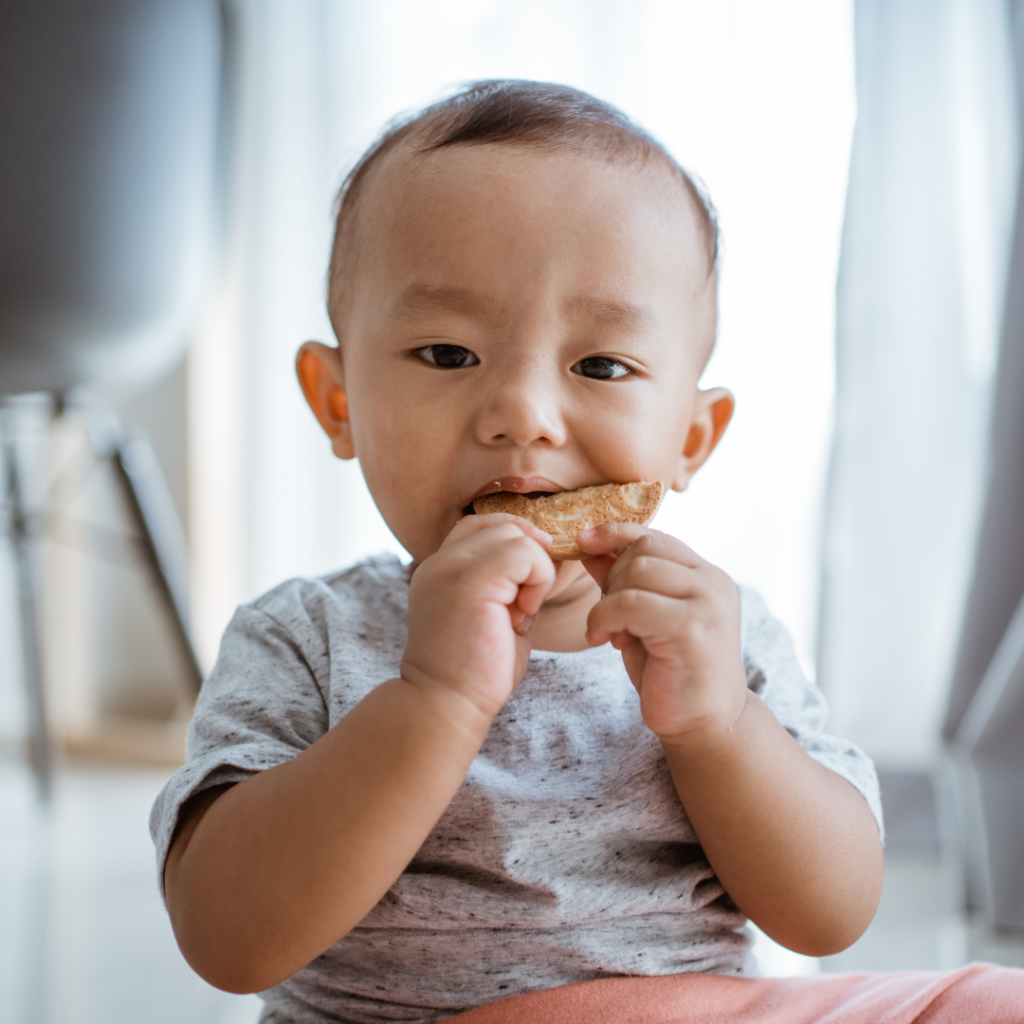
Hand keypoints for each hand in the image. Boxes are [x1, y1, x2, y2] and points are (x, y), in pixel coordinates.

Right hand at [401, 514, 555, 719]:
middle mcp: (441, 560)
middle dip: (529, 563)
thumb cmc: (476, 672)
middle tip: (520, 609)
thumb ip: (514, 579)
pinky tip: (522, 617)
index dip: (517, 545)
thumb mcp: (496, 612)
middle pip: (507, 526)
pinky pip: (526, 554)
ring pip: (519, 536)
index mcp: (442, 567)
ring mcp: (451, 567)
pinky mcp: (470, 581)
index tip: (524, 590)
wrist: (447, 707)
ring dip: (536, 574)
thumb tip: (549, 550)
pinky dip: (538, 582)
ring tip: (518, 615)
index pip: (485, 524)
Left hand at [578, 524, 747, 747]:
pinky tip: (604, 640)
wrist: (704, 725)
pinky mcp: (693, 627)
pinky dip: (606, 617)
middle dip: (612, 577)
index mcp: (706, 576)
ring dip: (609, 600)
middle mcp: (713, 582)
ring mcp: (707, 603)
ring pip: (637, 570)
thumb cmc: (671, 672)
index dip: (615, 533)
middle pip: (644, 550)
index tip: (583, 540)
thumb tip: (591, 546)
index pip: (655, 536)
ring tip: (611, 633)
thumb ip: (624, 581)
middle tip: (608, 616)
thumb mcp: (643, 619)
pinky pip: (632, 602)